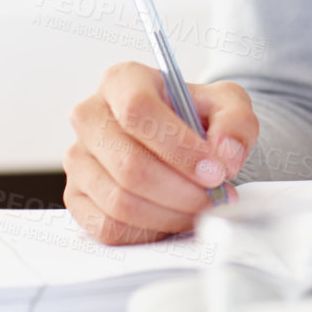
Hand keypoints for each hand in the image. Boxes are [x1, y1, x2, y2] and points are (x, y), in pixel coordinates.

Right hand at [64, 63, 258, 244]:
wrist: (177, 139)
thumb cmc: (195, 116)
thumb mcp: (226, 104)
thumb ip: (236, 122)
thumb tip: (226, 154)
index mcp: (122, 81)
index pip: (139, 111)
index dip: (180, 147)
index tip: (216, 171)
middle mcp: (90, 116)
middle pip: (130, 164)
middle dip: (181, 190)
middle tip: (215, 198)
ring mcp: (78, 159)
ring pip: (120, 200)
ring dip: (170, 214)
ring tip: (200, 209)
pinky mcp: (76, 196)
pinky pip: (108, 226)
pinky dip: (148, 231)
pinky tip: (173, 218)